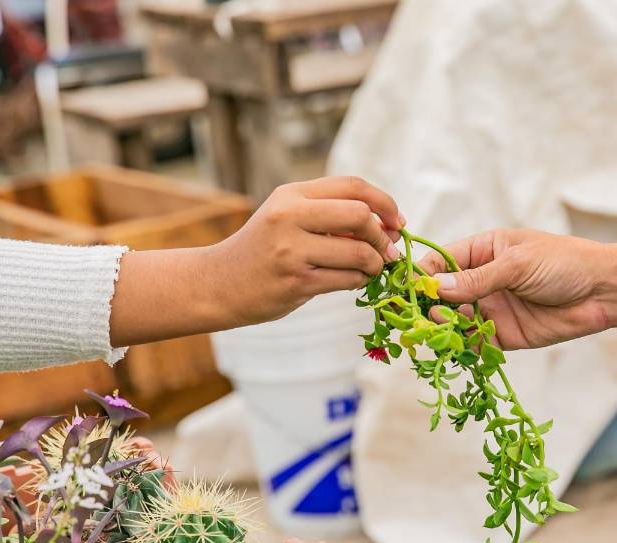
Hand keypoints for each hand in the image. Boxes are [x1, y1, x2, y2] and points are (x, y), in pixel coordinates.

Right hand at [110, 176, 402, 345]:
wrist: (219, 283)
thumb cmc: (263, 250)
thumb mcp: (288, 218)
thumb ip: (330, 214)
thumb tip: (387, 224)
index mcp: (292, 194)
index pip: (353, 186)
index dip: (385, 202)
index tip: (398, 221)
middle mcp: (290, 216)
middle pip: (360, 214)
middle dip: (381, 233)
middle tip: (384, 249)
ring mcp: (291, 250)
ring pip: (358, 251)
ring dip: (374, 263)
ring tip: (370, 268)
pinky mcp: (296, 281)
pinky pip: (347, 280)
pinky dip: (360, 281)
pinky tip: (355, 281)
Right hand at [418, 229, 616, 349]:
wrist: (603, 292)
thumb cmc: (564, 263)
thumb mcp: (517, 264)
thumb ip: (477, 279)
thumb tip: (436, 289)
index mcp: (482, 251)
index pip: (440, 262)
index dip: (421, 275)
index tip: (405, 290)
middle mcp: (481, 280)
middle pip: (441, 295)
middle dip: (426, 306)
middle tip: (417, 318)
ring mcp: (490, 308)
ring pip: (453, 321)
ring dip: (441, 328)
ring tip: (437, 332)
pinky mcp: (503, 335)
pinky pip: (474, 343)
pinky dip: (462, 347)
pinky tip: (456, 348)